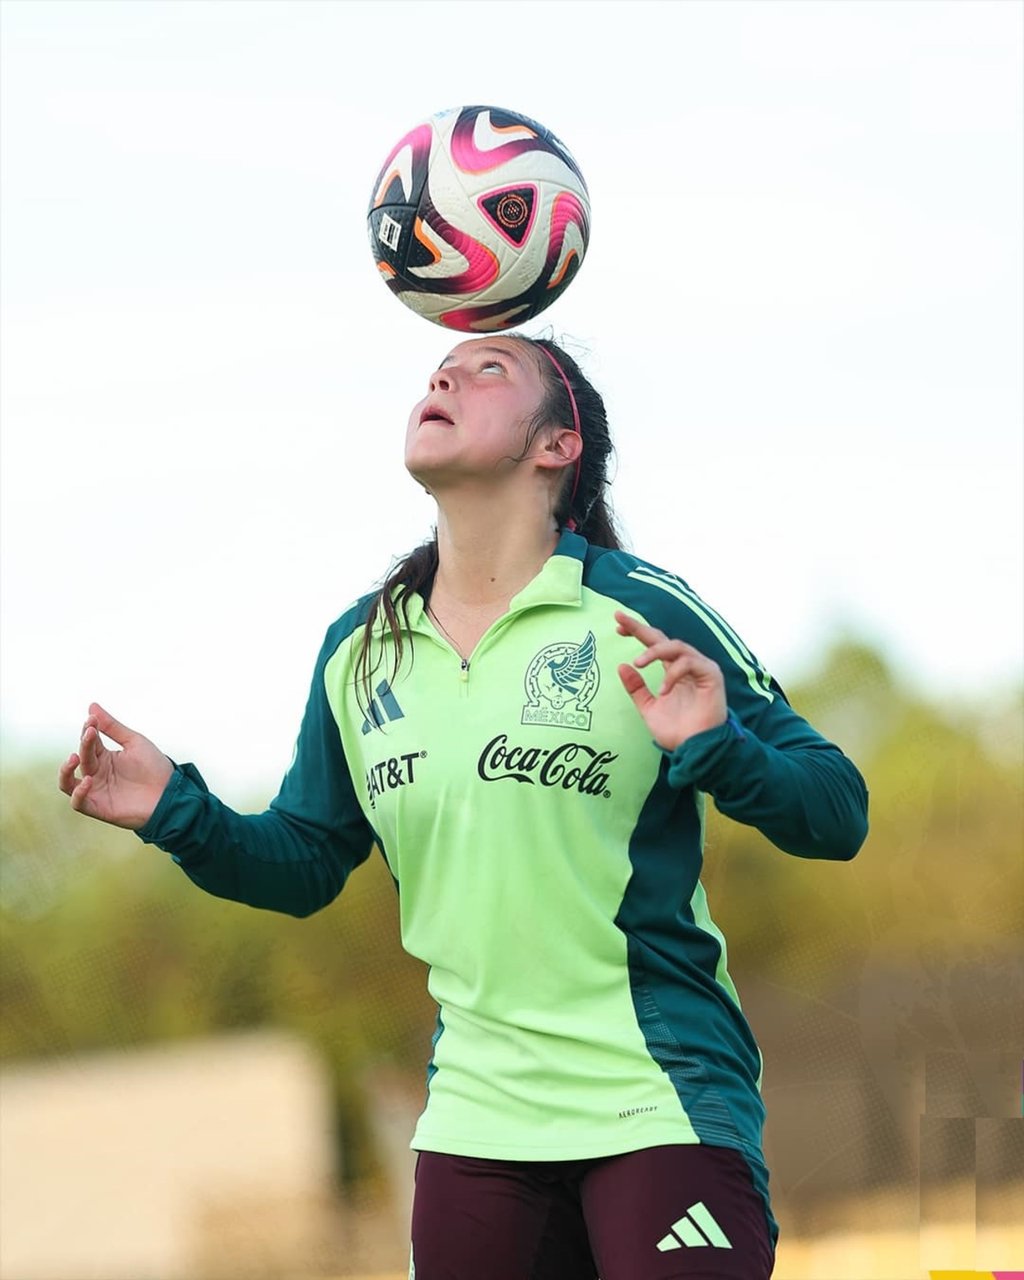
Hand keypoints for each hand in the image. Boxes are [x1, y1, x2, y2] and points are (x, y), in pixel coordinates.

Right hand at [57, 703, 173, 829]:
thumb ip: (112, 727)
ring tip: (74, 758)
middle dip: (85, 744)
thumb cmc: (155, 768)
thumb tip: (92, 706)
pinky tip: (89, 779)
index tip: (92, 719)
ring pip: (68, 783)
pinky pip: (78, 803)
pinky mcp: (99, 808)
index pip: (89, 742)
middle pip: (82, 757)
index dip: (88, 730)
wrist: (170, 794)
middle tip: (91, 732)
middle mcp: (97, 773)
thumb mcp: (134, 742)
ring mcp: (96, 791)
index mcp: (104, 757)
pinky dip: (79, 793)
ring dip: (66, 770)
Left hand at [615, 611, 727, 750]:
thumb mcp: (648, 708)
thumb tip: (621, 666)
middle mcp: (686, 666)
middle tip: (620, 621)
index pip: (654, 644)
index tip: (617, 626)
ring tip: (638, 663)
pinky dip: (674, 673)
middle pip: (663, 639)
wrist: (695, 749)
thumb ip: (636, 688)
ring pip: (676, 646)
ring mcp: (700, 668)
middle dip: (640, 627)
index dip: (637, 632)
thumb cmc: (676, 731)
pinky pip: (690, 663)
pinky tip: (663, 690)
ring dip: (655, 651)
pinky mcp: (711, 675)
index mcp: (673, 671)